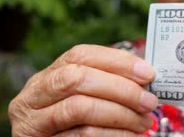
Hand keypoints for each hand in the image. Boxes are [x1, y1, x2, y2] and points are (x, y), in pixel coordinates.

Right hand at [8, 44, 157, 135]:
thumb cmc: (75, 124)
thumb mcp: (86, 97)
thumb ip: (107, 85)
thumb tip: (146, 79)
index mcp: (49, 75)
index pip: (81, 55)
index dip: (118, 61)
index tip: (148, 73)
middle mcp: (34, 94)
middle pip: (78, 79)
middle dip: (121, 88)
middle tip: (149, 102)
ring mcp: (33, 121)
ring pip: (80, 107)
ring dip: (121, 114)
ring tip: (143, 122)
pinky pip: (83, 134)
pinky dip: (113, 134)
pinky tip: (131, 136)